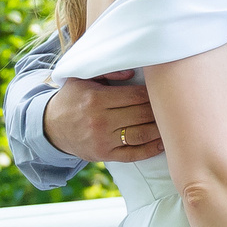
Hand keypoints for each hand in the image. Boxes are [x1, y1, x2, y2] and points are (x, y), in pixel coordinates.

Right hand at [40, 72, 164, 161]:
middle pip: (142, 115)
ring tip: (172, 123)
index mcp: (96, 98)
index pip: (136, 95)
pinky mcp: (104, 155)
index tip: (164, 90)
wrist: (51, 127)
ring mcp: (102, 140)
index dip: (154, 93)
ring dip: (160, 129)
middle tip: (175, 105)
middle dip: (160, 110)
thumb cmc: (73, 98)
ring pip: (140, 135)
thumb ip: (107, 70)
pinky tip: (162, 143)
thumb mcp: (82, 78)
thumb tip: (132, 72)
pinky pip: (133, 154)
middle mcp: (99, 121)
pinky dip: (151, 150)